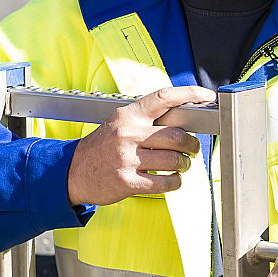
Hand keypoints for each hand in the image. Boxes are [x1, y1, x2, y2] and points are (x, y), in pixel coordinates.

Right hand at [65, 85, 213, 205]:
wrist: (71, 172)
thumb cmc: (100, 148)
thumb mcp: (118, 124)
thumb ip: (145, 120)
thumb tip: (182, 120)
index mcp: (128, 116)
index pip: (164, 97)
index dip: (190, 94)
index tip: (206, 96)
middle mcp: (128, 134)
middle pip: (176, 135)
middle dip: (191, 144)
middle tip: (192, 148)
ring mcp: (127, 158)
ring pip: (174, 160)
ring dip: (184, 164)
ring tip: (181, 165)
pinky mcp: (127, 181)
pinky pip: (164, 182)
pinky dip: (175, 182)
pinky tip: (173, 179)